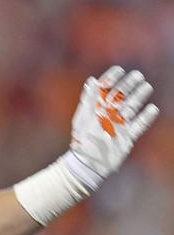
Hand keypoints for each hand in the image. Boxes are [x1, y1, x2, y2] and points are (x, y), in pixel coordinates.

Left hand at [65, 66, 158, 186]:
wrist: (88, 165)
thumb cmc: (82, 142)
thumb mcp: (84, 119)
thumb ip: (89, 100)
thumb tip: (92, 80)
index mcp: (96, 111)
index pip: (104, 91)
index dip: (111, 79)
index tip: (119, 69)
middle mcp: (108, 117)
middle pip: (121, 97)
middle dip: (129, 85)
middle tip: (138, 75)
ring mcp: (118, 126)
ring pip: (131, 108)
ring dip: (139, 97)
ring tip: (146, 87)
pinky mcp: (127, 137)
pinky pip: (139, 125)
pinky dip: (146, 117)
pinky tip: (152, 108)